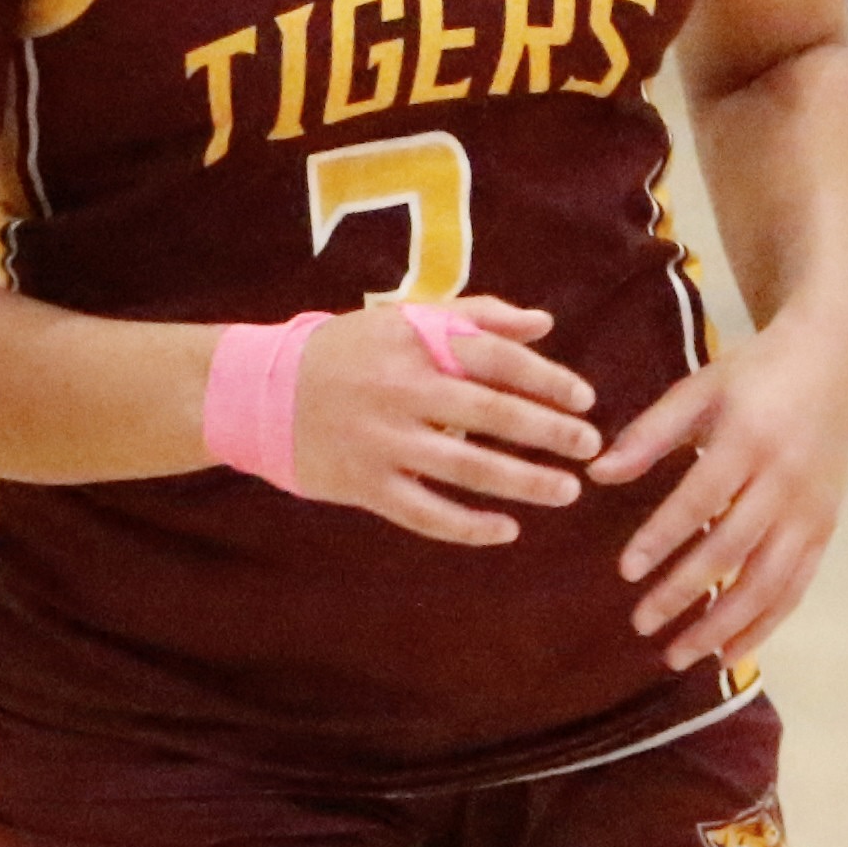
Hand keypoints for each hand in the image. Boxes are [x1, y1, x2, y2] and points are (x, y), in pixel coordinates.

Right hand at [285, 297, 597, 542]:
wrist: (257, 392)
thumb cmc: (344, 353)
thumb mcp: (401, 320)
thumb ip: (474, 317)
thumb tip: (546, 324)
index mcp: (411, 343)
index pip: (495, 357)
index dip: (548, 379)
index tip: (585, 399)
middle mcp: (398, 391)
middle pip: (491, 414)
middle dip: (550, 432)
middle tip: (590, 448)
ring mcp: (380, 441)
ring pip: (466, 468)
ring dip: (524, 482)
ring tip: (566, 491)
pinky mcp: (363, 484)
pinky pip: (425, 513)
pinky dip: (469, 526)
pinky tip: (506, 529)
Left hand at [594, 300, 847, 670]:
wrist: (836, 362)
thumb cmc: (753, 374)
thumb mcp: (698, 389)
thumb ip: (649, 434)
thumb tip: (596, 475)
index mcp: (747, 442)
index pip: (699, 501)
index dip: (663, 539)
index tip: (625, 572)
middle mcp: (785, 483)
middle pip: (735, 551)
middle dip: (688, 594)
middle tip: (642, 626)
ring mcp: (811, 510)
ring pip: (771, 581)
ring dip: (727, 624)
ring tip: (684, 656)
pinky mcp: (827, 527)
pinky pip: (797, 585)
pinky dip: (766, 622)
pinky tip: (732, 650)